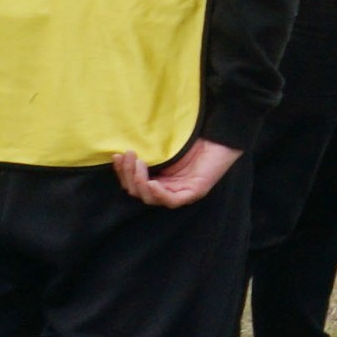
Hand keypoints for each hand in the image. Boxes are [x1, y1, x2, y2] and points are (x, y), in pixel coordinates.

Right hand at [117, 136, 239, 208]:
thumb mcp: (164, 148)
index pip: (134, 184)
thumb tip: (119, 152)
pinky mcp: (194, 192)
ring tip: (139, 163)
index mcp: (159, 180)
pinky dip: (158, 193)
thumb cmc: (193, 139)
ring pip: (151, 198)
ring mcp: (181, 193)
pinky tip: (152, 182)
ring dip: (140, 182)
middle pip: (139, 192)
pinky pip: (171, 200)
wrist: (220, 135)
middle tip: (128, 156)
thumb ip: (146, 155)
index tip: (116, 156)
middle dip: (128, 175)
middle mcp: (168, 189)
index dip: (122, 173)